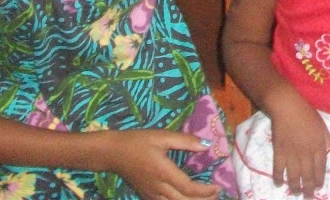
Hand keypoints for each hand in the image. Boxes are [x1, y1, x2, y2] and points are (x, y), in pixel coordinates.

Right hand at [100, 128, 220, 199]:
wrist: (112, 153)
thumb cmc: (138, 141)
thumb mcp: (162, 136)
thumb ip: (185, 141)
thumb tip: (206, 145)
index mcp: (163, 172)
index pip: (188, 188)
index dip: (205, 191)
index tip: (217, 187)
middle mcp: (158, 188)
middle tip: (217, 196)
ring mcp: (151, 194)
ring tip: (206, 199)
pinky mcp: (147, 195)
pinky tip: (186, 199)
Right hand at [270, 100, 329, 197]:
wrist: (288, 107)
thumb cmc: (307, 114)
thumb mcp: (322, 125)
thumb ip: (326, 140)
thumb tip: (328, 151)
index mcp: (318, 146)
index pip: (321, 168)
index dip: (319, 179)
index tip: (318, 187)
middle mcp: (306, 153)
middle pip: (308, 176)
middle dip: (309, 189)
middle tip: (308, 198)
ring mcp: (292, 154)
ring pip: (294, 176)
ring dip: (295, 187)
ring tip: (296, 193)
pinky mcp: (279, 152)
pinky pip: (278, 169)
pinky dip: (278, 178)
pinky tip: (279, 184)